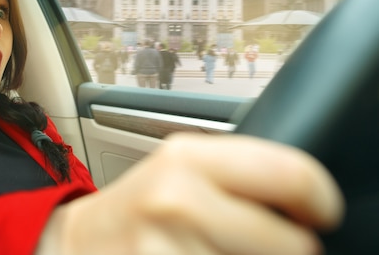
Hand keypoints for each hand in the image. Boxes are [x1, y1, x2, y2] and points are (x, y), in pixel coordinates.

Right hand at [38, 133, 342, 254]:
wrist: (83, 242)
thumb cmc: (138, 205)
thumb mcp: (181, 166)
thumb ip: (239, 170)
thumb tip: (304, 194)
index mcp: (187, 157)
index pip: (292, 175)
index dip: (321, 200)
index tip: (318, 212)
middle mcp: (178, 200)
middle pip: (292, 245)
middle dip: (287, 247)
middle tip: (259, 240)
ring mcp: (170, 251)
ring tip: (218, 250)